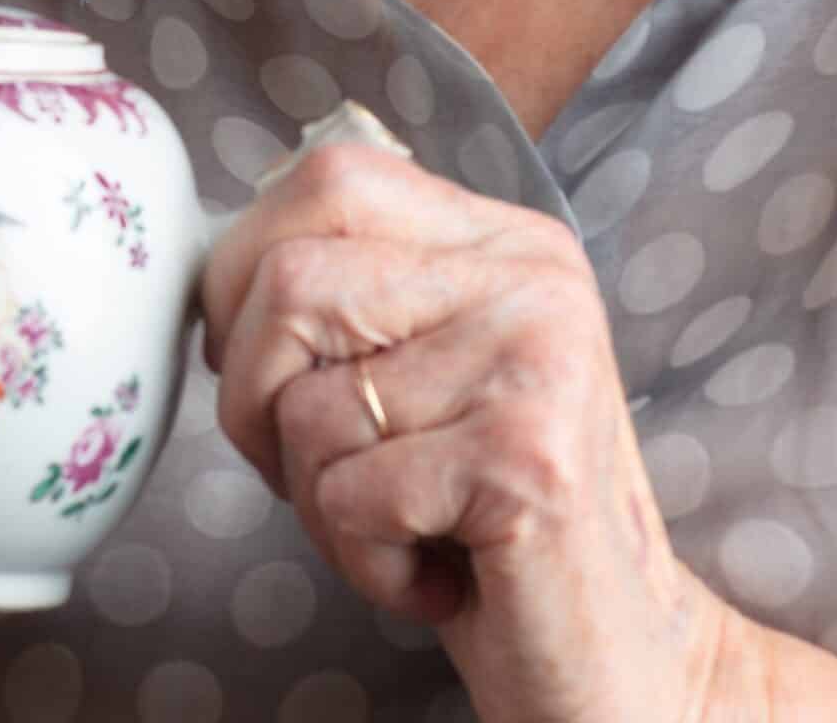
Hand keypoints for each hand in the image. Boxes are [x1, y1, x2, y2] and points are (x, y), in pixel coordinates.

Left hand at [200, 141, 836, 722]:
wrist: (620, 659)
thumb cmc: (486, 524)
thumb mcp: (427, 376)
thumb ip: (356, 298)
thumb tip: (216, 269)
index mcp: (503, 239)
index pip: (330, 176)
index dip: (246, 269)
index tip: (256, 363)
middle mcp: (531, 275)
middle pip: (292, 280)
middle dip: (252, 395)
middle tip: (319, 470)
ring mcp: (537, 359)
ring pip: (309, 404)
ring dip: (319, 501)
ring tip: (402, 527)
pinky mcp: (528, 458)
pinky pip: (351, 495)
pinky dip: (363, 562)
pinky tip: (437, 574)